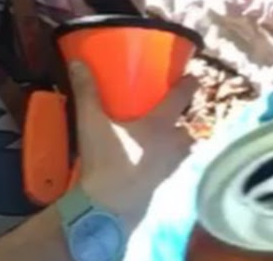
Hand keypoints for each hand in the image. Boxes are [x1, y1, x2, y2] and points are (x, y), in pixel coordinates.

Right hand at [69, 61, 195, 225]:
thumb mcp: (92, 123)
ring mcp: (168, 168)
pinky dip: (167, 164)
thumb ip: (87, 91)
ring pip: (183, 151)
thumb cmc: (105, 161)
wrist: (107, 210)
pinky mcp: (161, 186)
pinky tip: (151, 163)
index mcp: (160, 125)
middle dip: (184, 122)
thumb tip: (78, 61)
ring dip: (179, 144)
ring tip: (165, 139)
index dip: (189, 86)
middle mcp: (170, 144)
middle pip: (188, 129)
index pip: (181, 99)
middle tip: (173, 114)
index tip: (194, 77)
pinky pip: (171, 170)